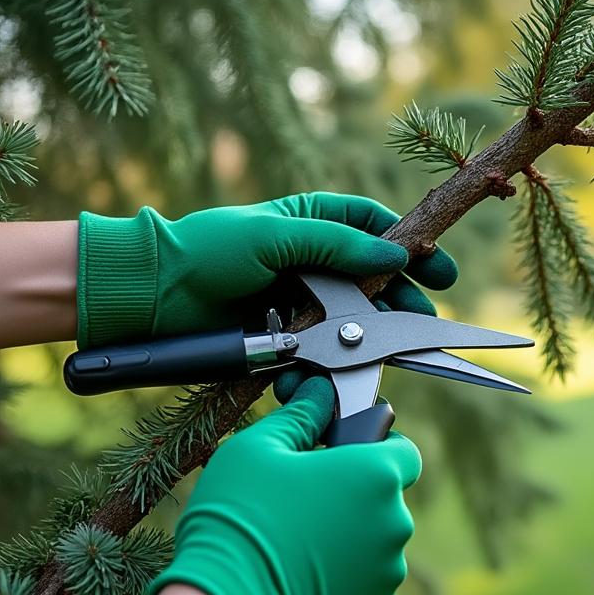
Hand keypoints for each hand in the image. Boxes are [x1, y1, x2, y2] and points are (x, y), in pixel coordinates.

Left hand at [76, 191, 457, 347]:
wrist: (152, 299)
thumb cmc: (208, 251)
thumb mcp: (276, 236)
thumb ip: (337, 245)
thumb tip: (395, 254)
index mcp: (311, 221)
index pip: (375, 227)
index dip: (412, 246)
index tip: (440, 270)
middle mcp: (311, 262)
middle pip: (374, 281)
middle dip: (400, 301)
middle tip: (422, 318)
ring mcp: (299, 303)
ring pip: (352, 325)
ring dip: (366, 341)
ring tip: (381, 353)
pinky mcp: (284, 341)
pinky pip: (317, 358)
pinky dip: (321, 368)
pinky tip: (318, 373)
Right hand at [145, 376, 420, 594]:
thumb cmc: (240, 519)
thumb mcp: (258, 447)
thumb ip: (300, 416)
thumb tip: (318, 397)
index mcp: (376, 474)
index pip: (403, 450)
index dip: (374, 447)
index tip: (342, 455)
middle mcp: (395, 522)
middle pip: (384, 500)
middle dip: (353, 497)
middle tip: (303, 501)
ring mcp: (388, 571)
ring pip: (376, 544)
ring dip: (349, 540)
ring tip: (295, 544)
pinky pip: (365, 585)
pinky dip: (342, 581)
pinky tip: (300, 578)